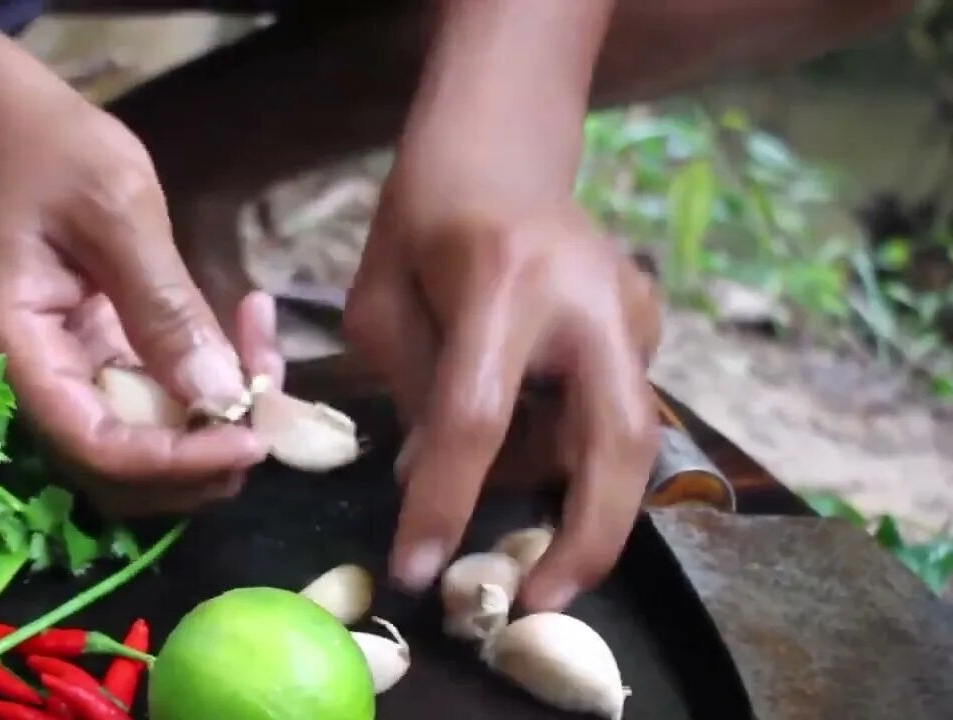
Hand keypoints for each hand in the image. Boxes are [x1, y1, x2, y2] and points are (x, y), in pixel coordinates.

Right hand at [0, 85, 281, 515]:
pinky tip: (252, 332)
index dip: (173, 462)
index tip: (249, 438)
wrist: (4, 121)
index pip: (94, 447)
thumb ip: (164, 307)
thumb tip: (221, 397)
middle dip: (200, 461)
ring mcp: (63, 375)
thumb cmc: (50, 150)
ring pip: (143, 445)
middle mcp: (32, 382)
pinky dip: (206, 385)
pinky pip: (154, 401)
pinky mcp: (94, 360)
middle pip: (117, 471)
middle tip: (272, 417)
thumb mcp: (117, 212)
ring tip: (269, 360)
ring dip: (213, 425)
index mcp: (15, 352)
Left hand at [345, 154, 660, 611]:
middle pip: (612, 444)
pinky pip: (615, 409)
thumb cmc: (422, 219)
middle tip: (537, 602)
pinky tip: (532, 423)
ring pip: (624, 436)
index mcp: (502, 282)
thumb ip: (411, 394)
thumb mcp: (380, 301)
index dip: (447, 503)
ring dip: (567, 487)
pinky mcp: (650, 322)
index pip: (477, 417)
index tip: (418, 571)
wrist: (500, 148)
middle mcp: (588, 299)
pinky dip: (573, 442)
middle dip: (585, 539)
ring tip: (503, 485)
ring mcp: (633, 308)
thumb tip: (433, 483)